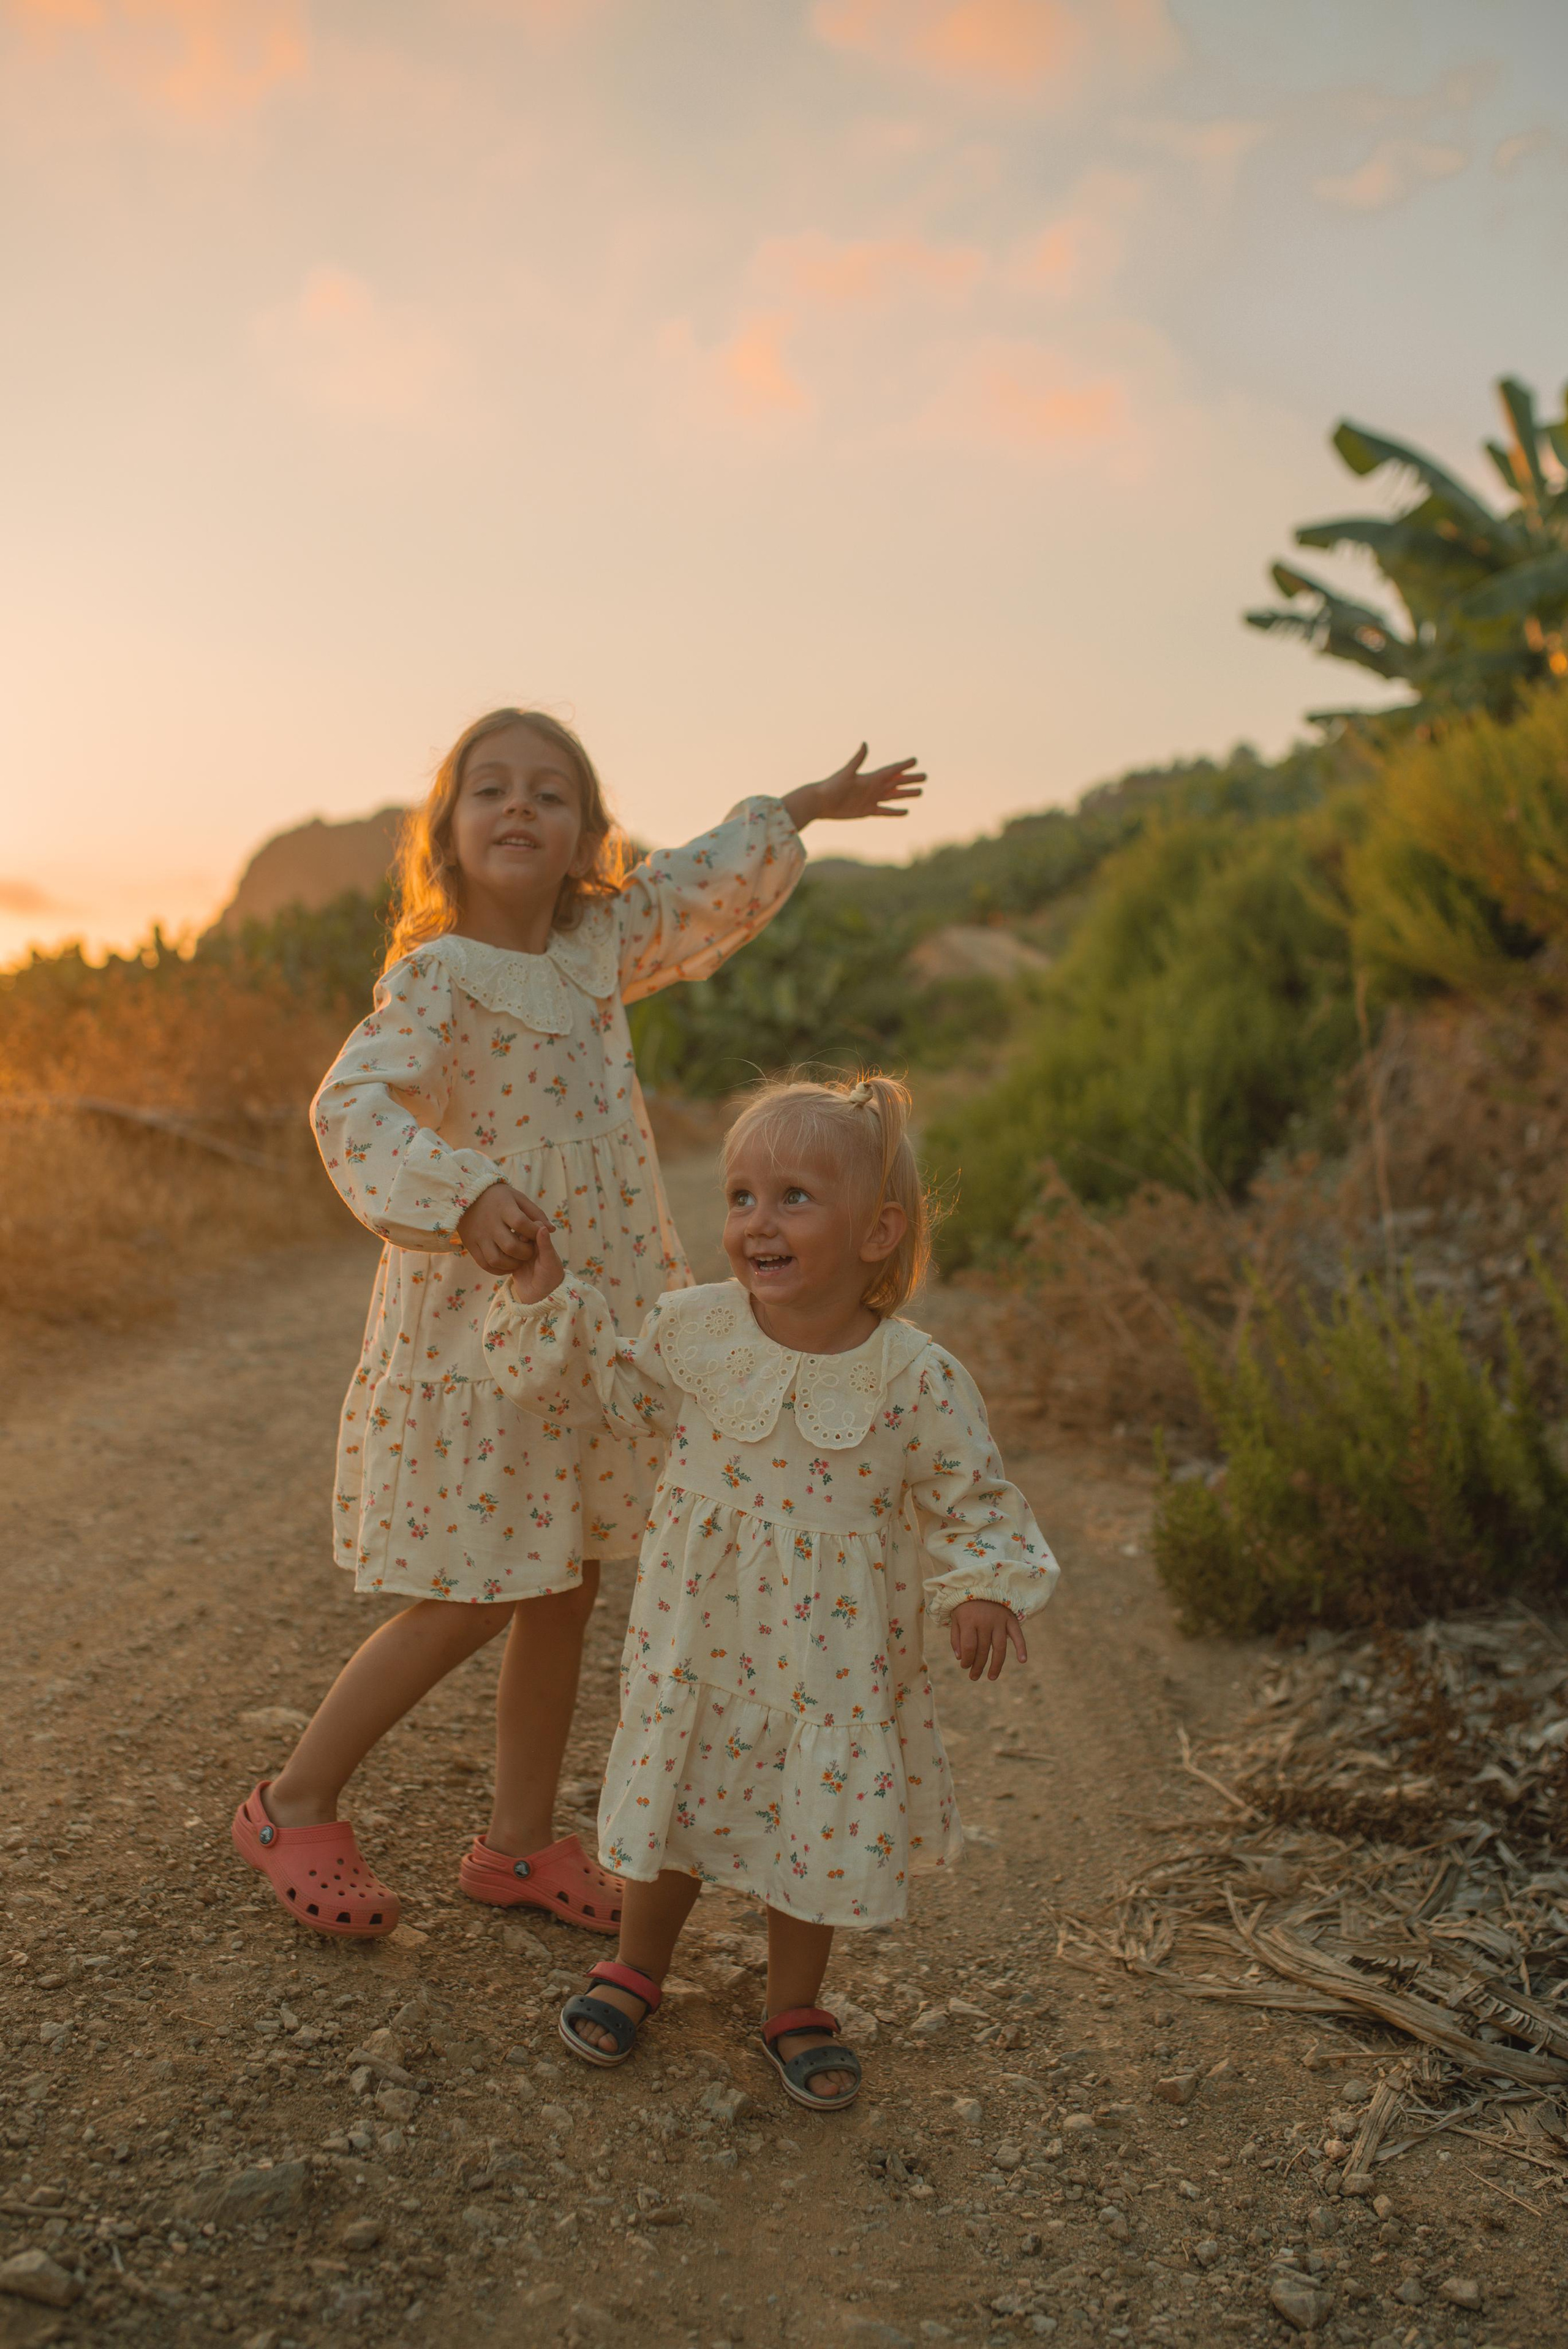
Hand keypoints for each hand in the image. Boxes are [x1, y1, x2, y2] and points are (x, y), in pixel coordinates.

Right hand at [457, 1181, 550, 1275]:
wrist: (467, 1195)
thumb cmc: (499, 1197)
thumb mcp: (518, 1198)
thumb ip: (536, 1214)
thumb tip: (551, 1231)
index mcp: (503, 1208)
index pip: (522, 1224)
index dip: (534, 1232)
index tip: (539, 1235)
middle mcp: (490, 1223)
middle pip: (511, 1246)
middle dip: (526, 1252)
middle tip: (529, 1250)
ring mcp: (479, 1236)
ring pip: (497, 1259)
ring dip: (512, 1264)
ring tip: (519, 1259)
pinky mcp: (470, 1245)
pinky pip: (485, 1264)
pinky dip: (498, 1269)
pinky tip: (507, 1264)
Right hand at [510, 1226, 564, 1305]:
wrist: (541, 1299)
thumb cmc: (551, 1279)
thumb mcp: (549, 1262)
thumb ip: (546, 1245)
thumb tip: (543, 1227)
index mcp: (540, 1241)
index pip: (530, 1225)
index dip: (526, 1228)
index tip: (525, 1238)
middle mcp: (529, 1245)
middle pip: (517, 1231)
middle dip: (515, 1238)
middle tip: (517, 1249)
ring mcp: (518, 1253)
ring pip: (508, 1241)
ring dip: (508, 1247)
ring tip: (514, 1259)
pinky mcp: (509, 1261)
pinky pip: (502, 1253)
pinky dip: (502, 1255)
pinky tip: (505, 1262)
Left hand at [782, 745, 924, 829]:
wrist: (820, 802)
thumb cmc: (831, 786)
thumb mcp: (846, 773)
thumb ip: (857, 760)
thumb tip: (865, 744)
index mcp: (870, 777)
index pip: (891, 770)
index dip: (903, 765)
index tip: (915, 760)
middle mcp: (873, 787)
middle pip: (897, 782)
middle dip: (911, 779)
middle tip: (925, 777)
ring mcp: (871, 799)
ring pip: (894, 796)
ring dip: (906, 794)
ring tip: (920, 792)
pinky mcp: (867, 811)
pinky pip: (885, 811)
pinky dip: (895, 812)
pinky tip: (906, 812)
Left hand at [949, 1599, 1025, 1681]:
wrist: (981, 1583)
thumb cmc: (965, 1604)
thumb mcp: (955, 1618)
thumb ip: (956, 1637)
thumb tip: (960, 1658)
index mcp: (969, 1621)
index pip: (969, 1647)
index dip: (967, 1660)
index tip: (964, 1666)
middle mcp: (985, 1622)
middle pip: (983, 1650)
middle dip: (978, 1666)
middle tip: (974, 1677)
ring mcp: (999, 1621)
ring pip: (999, 1648)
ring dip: (996, 1665)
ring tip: (991, 1677)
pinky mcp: (1010, 1619)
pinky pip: (1018, 1635)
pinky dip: (1021, 1647)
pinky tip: (1022, 1660)